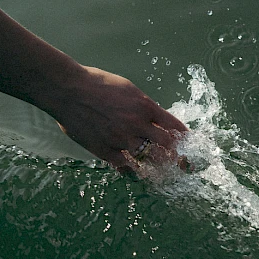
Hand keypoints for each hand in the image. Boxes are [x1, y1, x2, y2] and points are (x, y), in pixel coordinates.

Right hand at [53, 65, 187, 172]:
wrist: (69, 90)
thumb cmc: (97, 83)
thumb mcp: (128, 89)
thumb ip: (143, 106)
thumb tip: (154, 118)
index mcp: (145, 106)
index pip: (174, 125)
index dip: (184, 137)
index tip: (189, 143)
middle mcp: (137, 124)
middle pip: (166, 146)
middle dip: (177, 155)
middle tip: (181, 164)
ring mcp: (122, 140)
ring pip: (148, 159)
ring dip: (157, 165)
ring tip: (162, 171)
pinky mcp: (106, 151)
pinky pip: (125, 167)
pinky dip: (133, 172)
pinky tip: (136, 174)